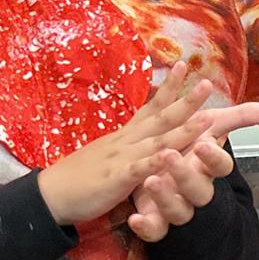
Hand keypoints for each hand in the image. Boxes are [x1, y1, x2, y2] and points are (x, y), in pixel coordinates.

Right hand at [37, 62, 216, 226]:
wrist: (50, 193)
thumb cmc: (78, 176)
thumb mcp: (106, 154)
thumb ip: (125, 145)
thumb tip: (138, 136)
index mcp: (124, 136)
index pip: (150, 107)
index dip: (168, 88)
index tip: (184, 66)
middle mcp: (126, 141)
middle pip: (161, 117)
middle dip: (186, 101)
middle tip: (208, 83)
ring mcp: (121, 158)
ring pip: (157, 141)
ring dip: (184, 130)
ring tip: (207, 119)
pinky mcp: (116, 179)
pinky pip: (139, 170)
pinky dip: (155, 163)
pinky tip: (171, 156)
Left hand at [128, 100, 258, 241]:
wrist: (163, 171)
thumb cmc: (187, 147)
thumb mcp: (209, 126)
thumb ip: (236, 118)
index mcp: (206, 167)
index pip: (220, 166)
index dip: (214, 158)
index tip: (203, 144)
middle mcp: (194, 189)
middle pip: (198, 190)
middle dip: (185, 174)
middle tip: (169, 155)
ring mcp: (176, 206)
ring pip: (177, 210)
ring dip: (165, 198)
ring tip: (150, 181)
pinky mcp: (157, 220)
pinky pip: (155, 231)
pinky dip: (146, 227)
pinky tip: (135, 218)